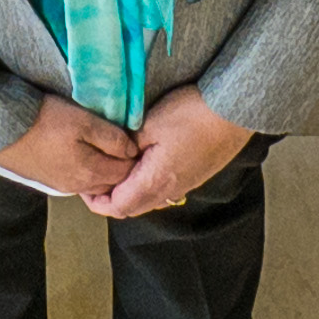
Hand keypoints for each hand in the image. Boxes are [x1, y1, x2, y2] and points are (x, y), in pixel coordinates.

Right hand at [0, 97, 144, 202]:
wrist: (3, 128)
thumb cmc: (46, 120)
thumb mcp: (84, 121)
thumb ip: (112, 138)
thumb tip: (132, 151)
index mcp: (91, 172)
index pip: (126, 173)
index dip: (136, 158)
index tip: (138, 141)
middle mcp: (79, 186)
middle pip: (111, 182)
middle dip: (122, 167)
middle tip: (125, 144)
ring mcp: (63, 186)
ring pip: (94, 184)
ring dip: (104, 171)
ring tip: (106, 149)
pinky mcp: (50, 181)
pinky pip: (78, 182)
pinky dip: (88, 172)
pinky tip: (84, 155)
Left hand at [91, 83, 252, 220]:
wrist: (234, 111)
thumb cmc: (192, 115)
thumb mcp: (149, 124)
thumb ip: (127, 144)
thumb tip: (118, 154)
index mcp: (155, 182)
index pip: (118, 207)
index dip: (97, 201)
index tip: (85, 187)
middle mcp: (170, 191)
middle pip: (132, 208)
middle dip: (111, 198)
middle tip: (97, 178)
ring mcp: (185, 184)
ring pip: (149, 200)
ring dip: (130, 191)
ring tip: (117, 169)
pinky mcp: (195, 175)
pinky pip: (164, 190)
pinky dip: (147, 183)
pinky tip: (143, 163)